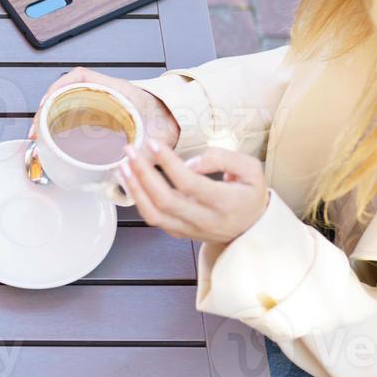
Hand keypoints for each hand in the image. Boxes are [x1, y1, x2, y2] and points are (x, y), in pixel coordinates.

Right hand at [33, 67, 180, 148]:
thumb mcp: (156, 137)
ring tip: (40, 135)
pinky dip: (61, 123)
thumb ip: (146, 153)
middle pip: (66, 92)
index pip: (81, 77)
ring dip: (51, 116)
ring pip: (67, 104)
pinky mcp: (100, 116)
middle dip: (46, 108)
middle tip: (36, 129)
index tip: (46, 101)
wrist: (178, 122)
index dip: (59, 87)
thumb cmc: (168, 122)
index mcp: (117, 90)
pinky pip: (75, 113)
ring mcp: (101, 104)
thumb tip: (130, 168)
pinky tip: (55, 138)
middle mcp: (106, 93)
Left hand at [120, 141, 268, 245]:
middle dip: (143, 174)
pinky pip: (154, 219)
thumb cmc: (250, 193)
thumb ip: (222, 159)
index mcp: (225, 203)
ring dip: (134, 189)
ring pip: (154, 215)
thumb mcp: (250, 169)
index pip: (190, 183)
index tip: (154, 143)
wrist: (253, 227)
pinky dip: (139, 200)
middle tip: (130, 151)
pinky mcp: (180, 233)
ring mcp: (190, 230)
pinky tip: (131, 180)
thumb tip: (190, 162)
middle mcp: (205, 220)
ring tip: (123, 165)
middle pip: (165, 201)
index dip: (169, 163)